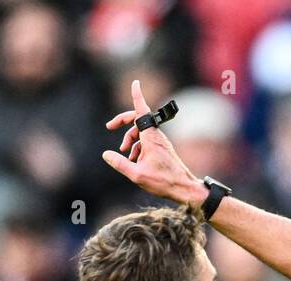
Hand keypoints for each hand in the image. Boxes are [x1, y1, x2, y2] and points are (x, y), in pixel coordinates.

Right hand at [103, 80, 207, 205]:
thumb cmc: (164, 182)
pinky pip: (146, 141)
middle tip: (109, 127)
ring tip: (125, 154)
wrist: (184, 188)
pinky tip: (134, 160)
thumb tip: (106, 154)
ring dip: (129, 139)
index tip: (135, 83)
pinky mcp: (162, 148)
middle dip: (123, 121)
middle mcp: (156, 136)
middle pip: (137, 119)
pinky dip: (137, 147)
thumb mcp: (137, 175)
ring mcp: (160, 141)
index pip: (142, 111)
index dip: (137, 96)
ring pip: (141, 132)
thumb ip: (120, 164)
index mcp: (151, 138)